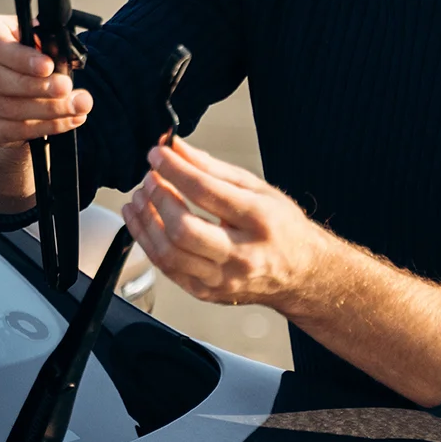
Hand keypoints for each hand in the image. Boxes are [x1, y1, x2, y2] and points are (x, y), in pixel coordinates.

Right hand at [0, 15, 92, 146]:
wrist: (9, 88)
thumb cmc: (25, 57)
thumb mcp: (33, 41)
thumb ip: (43, 43)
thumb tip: (62, 56)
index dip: (21, 58)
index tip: (48, 66)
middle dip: (36, 87)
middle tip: (66, 88)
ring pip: (6, 108)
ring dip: (47, 109)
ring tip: (77, 106)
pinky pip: (12, 130)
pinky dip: (45, 127)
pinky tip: (68, 120)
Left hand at [119, 137, 334, 310]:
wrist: (301, 274)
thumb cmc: (280, 226)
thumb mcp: (256, 189)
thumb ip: (212, 168)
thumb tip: (176, 148)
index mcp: (259, 220)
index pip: (206, 192)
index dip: (175, 170)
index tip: (157, 154)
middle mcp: (242, 255)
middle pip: (184, 229)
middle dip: (158, 198)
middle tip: (149, 178)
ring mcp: (223, 280)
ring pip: (169, 254)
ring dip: (145, 222)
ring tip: (139, 198)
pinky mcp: (208, 293)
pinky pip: (167, 269)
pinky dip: (148, 242)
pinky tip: (141, 221)